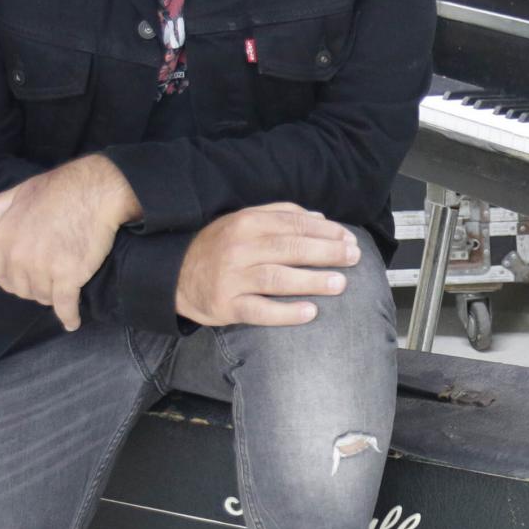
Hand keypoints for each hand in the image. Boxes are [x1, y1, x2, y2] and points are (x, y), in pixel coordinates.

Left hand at [0, 156, 138, 330]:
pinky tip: (72, 322)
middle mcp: (19, 256)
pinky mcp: (68, 277)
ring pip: (43, 296)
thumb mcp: (18, 193)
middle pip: (20, 288)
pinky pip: (65, 306)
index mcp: (3, 237)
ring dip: (52, 297)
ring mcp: (43, 268)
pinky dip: (69, 316)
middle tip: (49, 280)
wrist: (97, 191)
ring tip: (63, 290)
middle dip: (32, 287)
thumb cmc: (59, 188)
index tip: (22, 278)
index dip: (9, 277)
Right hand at [175, 203, 361, 327]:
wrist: (175, 275)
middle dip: (327, 253)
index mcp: (247, 223)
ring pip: (277, 278)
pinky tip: (310, 312)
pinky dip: (286, 313)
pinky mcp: (227, 305)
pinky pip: (260, 310)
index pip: (293, 224)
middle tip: (353, 258)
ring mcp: (233, 278)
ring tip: (340, 283)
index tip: (349, 239)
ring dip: (312, 280)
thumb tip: (320, 217)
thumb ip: (280, 214)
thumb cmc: (219, 246)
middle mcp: (240, 248)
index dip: (325, 231)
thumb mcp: (244, 220)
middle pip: (290, 249)